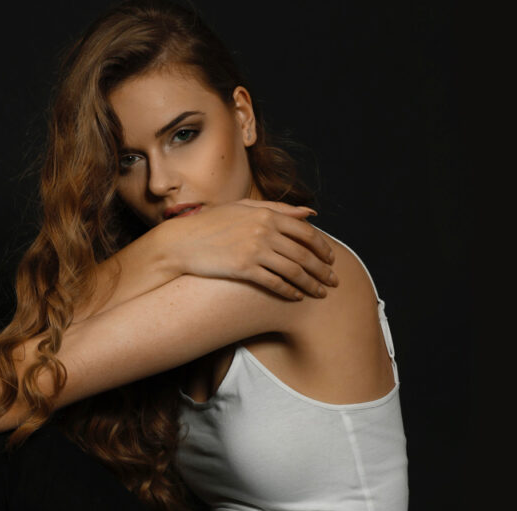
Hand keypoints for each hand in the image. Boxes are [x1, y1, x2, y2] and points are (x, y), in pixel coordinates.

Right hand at [159, 199, 336, 299]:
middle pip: (304, 254)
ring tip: (320, 293)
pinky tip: (296, 297)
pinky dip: (289, 291)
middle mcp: (264, 231)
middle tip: (333, 281)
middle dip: (323, 270)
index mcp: (266, 214)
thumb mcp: (244, 208)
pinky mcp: (244, 269)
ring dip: (311, 284)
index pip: (306, 232)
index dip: (322, 247)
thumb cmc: (212, 223)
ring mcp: (254, 250)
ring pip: (294, 270)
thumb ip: (278, 209)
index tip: (331, 259)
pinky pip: (275, 283)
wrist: (182, 242)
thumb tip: (310, 214)